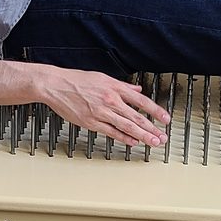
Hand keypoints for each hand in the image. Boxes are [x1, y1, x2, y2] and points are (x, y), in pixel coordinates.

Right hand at [35, 67, 169, 147]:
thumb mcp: (103, 78)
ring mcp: (101, 113)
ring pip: (126, 126)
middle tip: (163, 136)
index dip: (156, 111)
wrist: (56, 85)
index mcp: (115, 88)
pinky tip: (133, 142)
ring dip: (142, 135)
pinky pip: (111, 132)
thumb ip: (122, 86)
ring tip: (153, 142)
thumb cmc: (77, 80)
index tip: (165, 118)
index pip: (141, 101)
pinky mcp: (91, 122)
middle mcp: (110, 100)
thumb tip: (137, 89)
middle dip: (152, 128)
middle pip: (136, 117)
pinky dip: (123, 138)